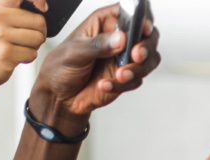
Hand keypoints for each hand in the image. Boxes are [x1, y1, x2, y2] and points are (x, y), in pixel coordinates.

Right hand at [0, 0, 46, 89]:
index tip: (42, 7)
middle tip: (24, 39)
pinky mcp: (6, 51)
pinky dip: (28, 58)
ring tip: (18, 47)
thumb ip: (18, 10)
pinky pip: (33, 54)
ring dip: (33, 47)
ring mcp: (0, 34)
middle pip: (40, 22)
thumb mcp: (1, 19)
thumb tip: (43, 7)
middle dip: (38, 34)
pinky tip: (15, 56)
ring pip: (38, 38)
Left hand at [31, 3, 161, 125]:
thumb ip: (98, 45)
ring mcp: (124, 58)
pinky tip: (105, 84)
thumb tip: (120, 39)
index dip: (140, 17)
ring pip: (149, 59)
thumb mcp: (74, 52)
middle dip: (146, 47)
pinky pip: (137, 79)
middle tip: (136, 55)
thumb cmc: (60, 67)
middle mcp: (117, 39)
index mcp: (103, 24)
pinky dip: (124, 84)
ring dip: (137, 69)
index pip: (127, 12)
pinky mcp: (127, 76)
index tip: (143, 28)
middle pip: (147, 35)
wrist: (60, 96)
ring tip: (119, 76)